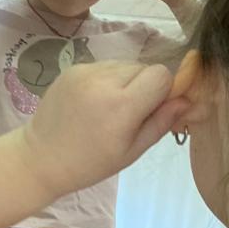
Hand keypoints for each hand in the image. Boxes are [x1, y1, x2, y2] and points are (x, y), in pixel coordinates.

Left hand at [22, 60, 185, 196]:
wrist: (40, 157)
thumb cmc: (90, 163)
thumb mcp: (132, 151)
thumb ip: (161, 122)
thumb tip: (188, 101)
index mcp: (122, 105)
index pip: (161, 75)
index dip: (164, 91)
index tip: (156, 109)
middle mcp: (105, 80)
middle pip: (145, 67)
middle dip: (147, 87)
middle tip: (133, 113)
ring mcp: (86, 71)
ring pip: (126, 64)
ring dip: (128, 81)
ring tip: (111, 108)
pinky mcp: (74, 67)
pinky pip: (106, 66)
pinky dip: (109, 79)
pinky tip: (96, 102)